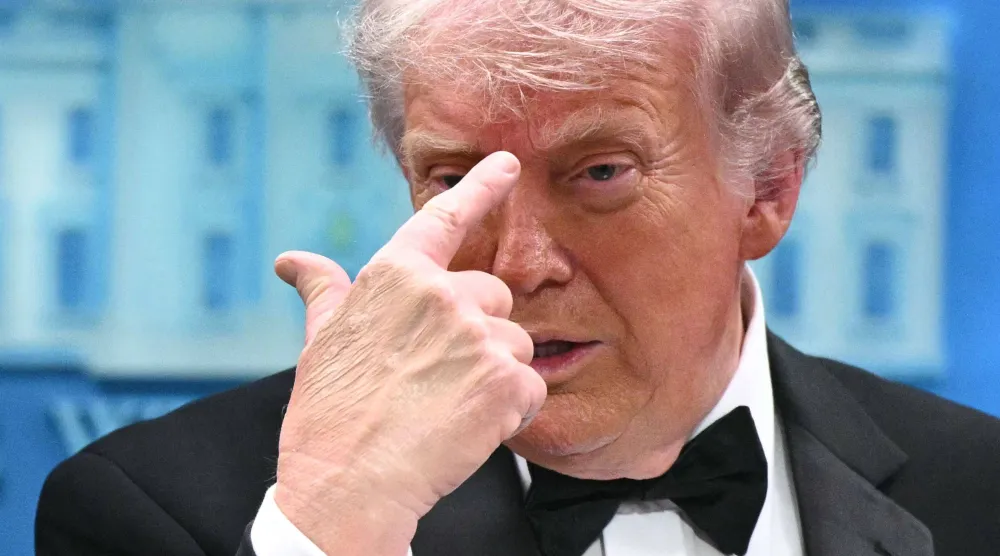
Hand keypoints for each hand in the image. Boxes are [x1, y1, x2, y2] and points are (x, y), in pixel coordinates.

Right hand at [272, 151, 546, 554]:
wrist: (348, 485)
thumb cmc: (329, 416)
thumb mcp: (320, 343)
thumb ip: (323, 292)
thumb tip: (293, 261)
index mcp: (395, 276)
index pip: (445, 218)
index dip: (481, 186)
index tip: (508, 164)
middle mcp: (442, 295)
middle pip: (493, 297)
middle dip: (478, 332)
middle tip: (439, 376)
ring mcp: (477, 337)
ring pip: (516, 343)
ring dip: (495, 374)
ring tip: (448, 406)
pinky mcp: (505, 381)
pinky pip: (530, 385)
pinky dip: (511, 410)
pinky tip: (469, 427)